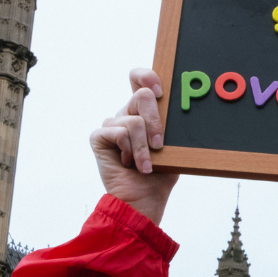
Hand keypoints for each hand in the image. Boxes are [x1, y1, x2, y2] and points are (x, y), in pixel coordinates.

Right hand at [90, 68, 178, 224]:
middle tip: (160, 144)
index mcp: (143, 112)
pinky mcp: (99, 138)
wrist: (143, 200)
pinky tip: (129, 164)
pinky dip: (129, 150)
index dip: (147, 76)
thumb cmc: (160, 175)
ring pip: (133, 121)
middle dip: (155, 122)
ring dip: (143, 148)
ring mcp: (111, 126)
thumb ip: (170, 125)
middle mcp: (126, 114)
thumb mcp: (172, 146)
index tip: (161, 91)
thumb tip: (179, 107)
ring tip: (145, 165)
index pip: (139, 79)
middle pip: (141, 96)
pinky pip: (118, 132)